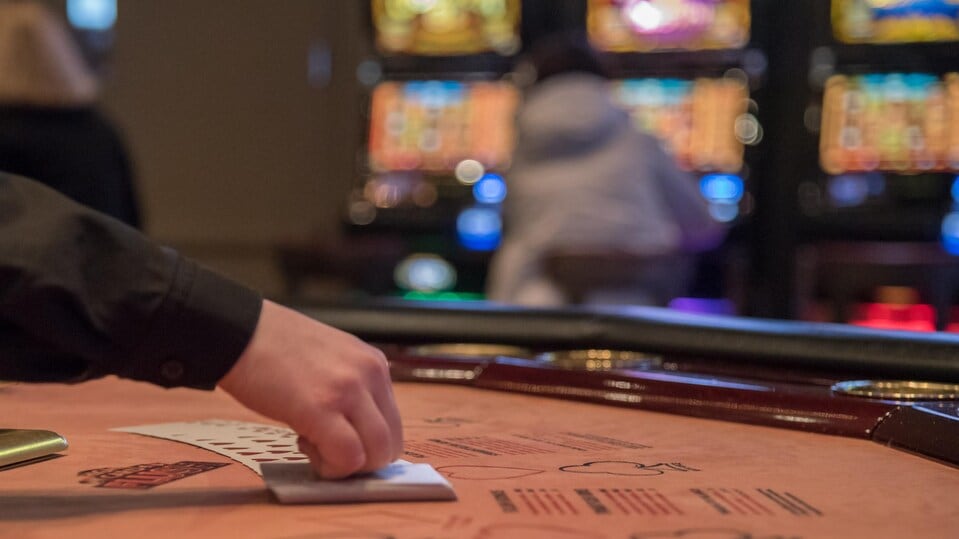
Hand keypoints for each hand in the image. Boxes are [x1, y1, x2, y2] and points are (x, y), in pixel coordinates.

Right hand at [218, 300, 402, 477]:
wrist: (240, 331)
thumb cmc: (276, 348)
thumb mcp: (332, 359)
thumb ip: (351, 389)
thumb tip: (356, 430)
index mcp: (374, 364)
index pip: (393, 424)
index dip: (366, 444)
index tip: (337, 439)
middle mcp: (369, 374)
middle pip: (391, 443)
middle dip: (361, 461)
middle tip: (325, 448)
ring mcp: (348, 390)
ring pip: (377, 454)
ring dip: (346, 465)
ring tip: (311, 444)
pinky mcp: (321, 408)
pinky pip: (348, 457)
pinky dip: (330, 467)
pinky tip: (303, 444)